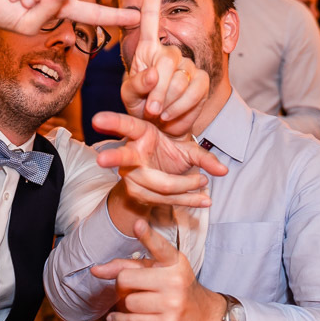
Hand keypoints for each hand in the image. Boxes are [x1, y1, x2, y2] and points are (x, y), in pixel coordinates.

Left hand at [91, 218, 227, 320]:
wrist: (204, 317)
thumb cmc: (175, 288)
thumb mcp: (158, 270)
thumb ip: (128, 265)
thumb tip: (95, 270)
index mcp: (175, 261)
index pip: (159, 246)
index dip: (147, 236)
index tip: (138, 224)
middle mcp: (175, 279)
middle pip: (126, 278)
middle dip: (121, 285)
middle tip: (130, 288)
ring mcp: (173, 302)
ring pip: (128, 302)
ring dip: (125, 305)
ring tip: (137, 304)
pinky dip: (119, 320)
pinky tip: (116, 318)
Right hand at [93, 111, 225, 207]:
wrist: (162, 175)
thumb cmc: (170, 154)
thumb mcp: (187, 150)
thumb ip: (204, 157)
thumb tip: (224, 171)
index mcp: (139, 134)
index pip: (125, 125)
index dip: (110, 122)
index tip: (96, 120)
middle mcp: (131, 155)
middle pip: (123, 156)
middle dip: (112, 157)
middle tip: (101, 159)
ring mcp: (132, 176)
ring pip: (160, 184)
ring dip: (186, 185)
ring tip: (203, 182)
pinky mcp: (139, 193)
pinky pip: (165, 199)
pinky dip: (188, 199)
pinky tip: (204, 200)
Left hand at [119, 0, 210, 135]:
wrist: (161, 130)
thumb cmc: (140, 109)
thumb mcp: (129, 97)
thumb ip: (137, 85)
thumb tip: (152, 75)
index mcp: (147, 49)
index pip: (150, 16)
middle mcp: (169, 52)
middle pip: (168, 58)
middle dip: (157, 88)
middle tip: (150, 109)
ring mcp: (187, 65)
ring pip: (182, 76)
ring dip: (168, 100)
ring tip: (159, 113)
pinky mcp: (201, 80)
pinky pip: (196, 88)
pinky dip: (183, 106)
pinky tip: (173, 115)